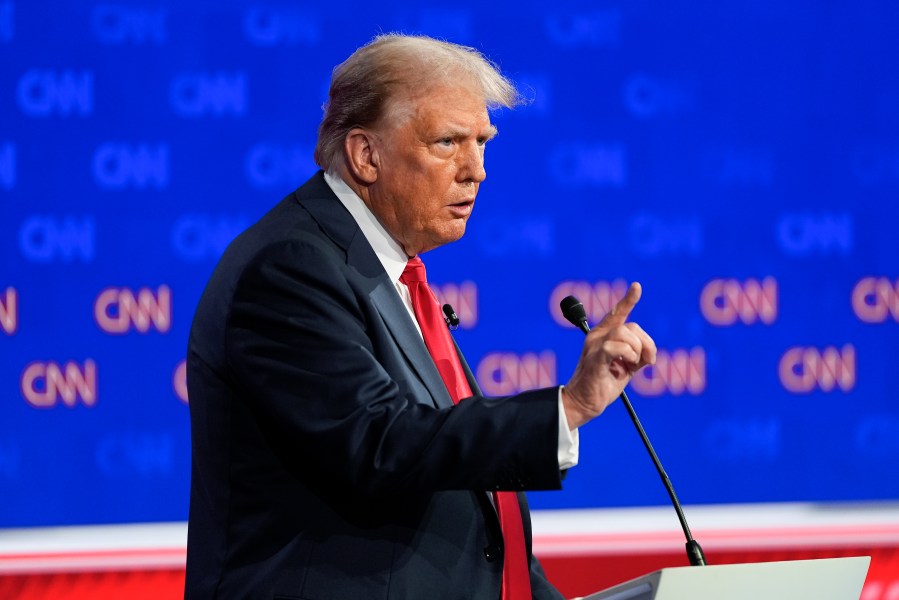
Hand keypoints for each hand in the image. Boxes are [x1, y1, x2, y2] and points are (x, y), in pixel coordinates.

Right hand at [561, 282, 656, 428]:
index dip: (628, 300)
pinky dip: (628, 356)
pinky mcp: (595, 359)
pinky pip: (616, 347)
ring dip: (637, 351)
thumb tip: (651, 353)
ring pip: (625, 334)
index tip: (637, 286)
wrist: (584, 403)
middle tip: (647, 362)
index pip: (617, 313)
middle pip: (630, 326)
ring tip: (633, 366)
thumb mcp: (626, 367)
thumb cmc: (603, 384)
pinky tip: (625, 368)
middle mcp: (597, 337)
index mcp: (603, 336)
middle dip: (645, 344)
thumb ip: (637, 355)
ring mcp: (594, 346)